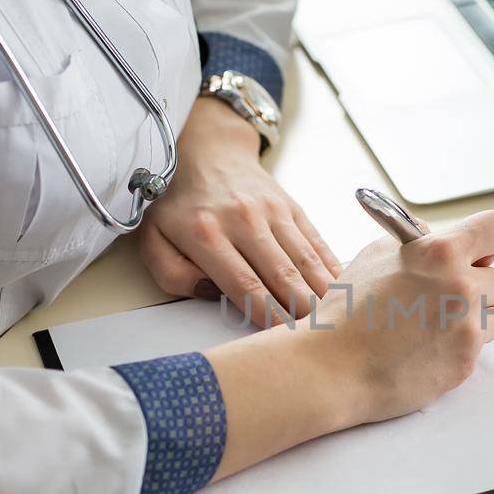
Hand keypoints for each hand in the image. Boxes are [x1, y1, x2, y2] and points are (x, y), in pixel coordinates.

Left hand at [137, 97, 341, 325]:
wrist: (207, 151)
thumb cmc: (179, 204)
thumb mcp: (153, 239)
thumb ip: (172, 274)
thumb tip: (212, 295)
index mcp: (206, 234)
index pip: (245, 287)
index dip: (267, 318)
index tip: (280, 342)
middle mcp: (244, 220)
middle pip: (282, 278)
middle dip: (301, 314)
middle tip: (314, 339)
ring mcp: (273, 212)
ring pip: (305, 263)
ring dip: (321, 296)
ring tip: (333, 322)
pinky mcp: (292, 208)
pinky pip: (316, 244)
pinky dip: (330, 270)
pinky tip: (340, 293)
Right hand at [199, 210, 493, 480]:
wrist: (330, 367)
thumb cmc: (347, 311)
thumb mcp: (378, 253)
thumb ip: (421, 241)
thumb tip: (447, 238)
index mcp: (442, 253)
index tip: (485, 248)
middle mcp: (462, 288)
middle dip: (475, 286)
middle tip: (441, 296)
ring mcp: (467, 329)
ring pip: (493, 316)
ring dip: (472, 318)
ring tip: (429, 324)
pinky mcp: (465, 363)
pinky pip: (477, 347)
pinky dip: (456, 347)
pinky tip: (423, 348)